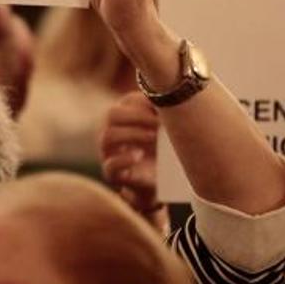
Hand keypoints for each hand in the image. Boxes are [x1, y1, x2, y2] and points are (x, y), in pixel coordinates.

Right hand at [99, 91, 160, 213]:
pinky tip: (138, 156)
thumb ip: (167, 115)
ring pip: (108, 136)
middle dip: (137, 116)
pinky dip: (123, 159)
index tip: (163, 109)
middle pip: (113, 114)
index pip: (128, 101)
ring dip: (132, 134)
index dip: (145, 102)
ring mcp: (109, 152)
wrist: (160, 184)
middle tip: (158, 122)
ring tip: (153, 137)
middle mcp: (112, 131)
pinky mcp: (113, 174)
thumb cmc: (164, 151)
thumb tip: (176, 100)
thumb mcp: (167, 132)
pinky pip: (110, 165)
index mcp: (125, 117)